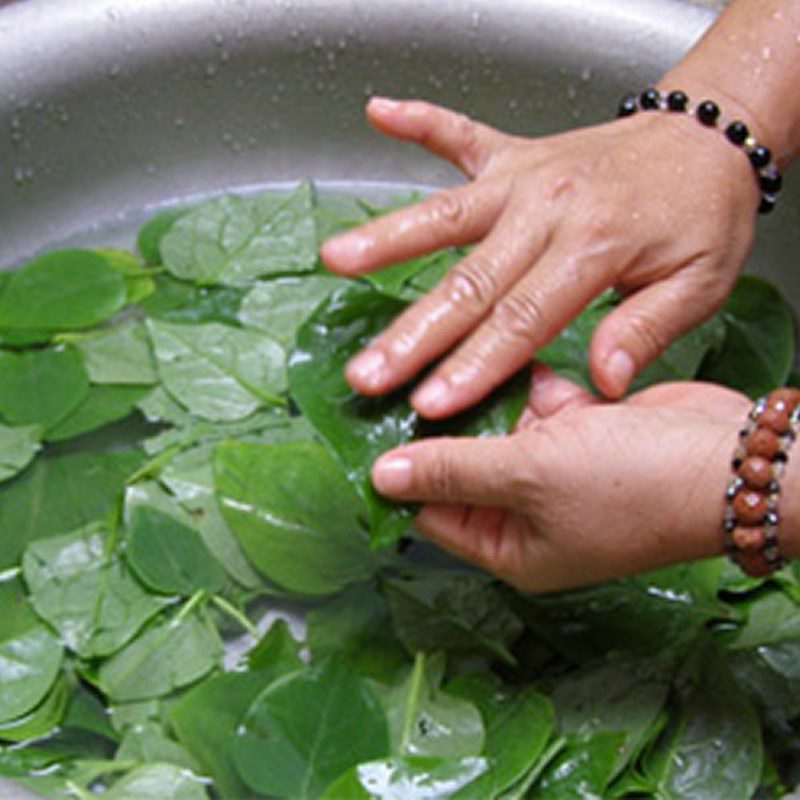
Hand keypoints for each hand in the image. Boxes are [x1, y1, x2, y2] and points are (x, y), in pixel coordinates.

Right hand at [321, 98, 757, 417]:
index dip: (473, 365)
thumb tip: (601, 382)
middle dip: (414, 333)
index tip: (430, 404)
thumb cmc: (702, 214)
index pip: (521, 320)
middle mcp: (549, 207)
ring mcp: (525, 175)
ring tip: (336, 260)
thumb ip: (647, 330)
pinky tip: (379, 113)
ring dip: (388, 238)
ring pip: (445, 213)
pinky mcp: (513, 153)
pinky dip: (419, 121)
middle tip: (367, 373)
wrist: (707, 136)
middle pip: (469, 281)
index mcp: (596, 245)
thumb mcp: (700, 281)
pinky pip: (460, 134)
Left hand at [370, 368, 750, 592]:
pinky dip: (527, 383)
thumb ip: (452, 471)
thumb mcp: (527, 476)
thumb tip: (383, 478)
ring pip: (497, 428)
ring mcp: (555, 469)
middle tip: (395, 380)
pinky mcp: (579, 430)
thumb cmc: (632, 486)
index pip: (432, 514)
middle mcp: (528, 513)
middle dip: (439, 427)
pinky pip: (535, 405)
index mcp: (510, 548)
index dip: (400, 475)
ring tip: (439, 357)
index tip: (365, 429)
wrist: (725, 456)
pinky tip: (509, 358)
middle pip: (461, 467)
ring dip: (483, 398)